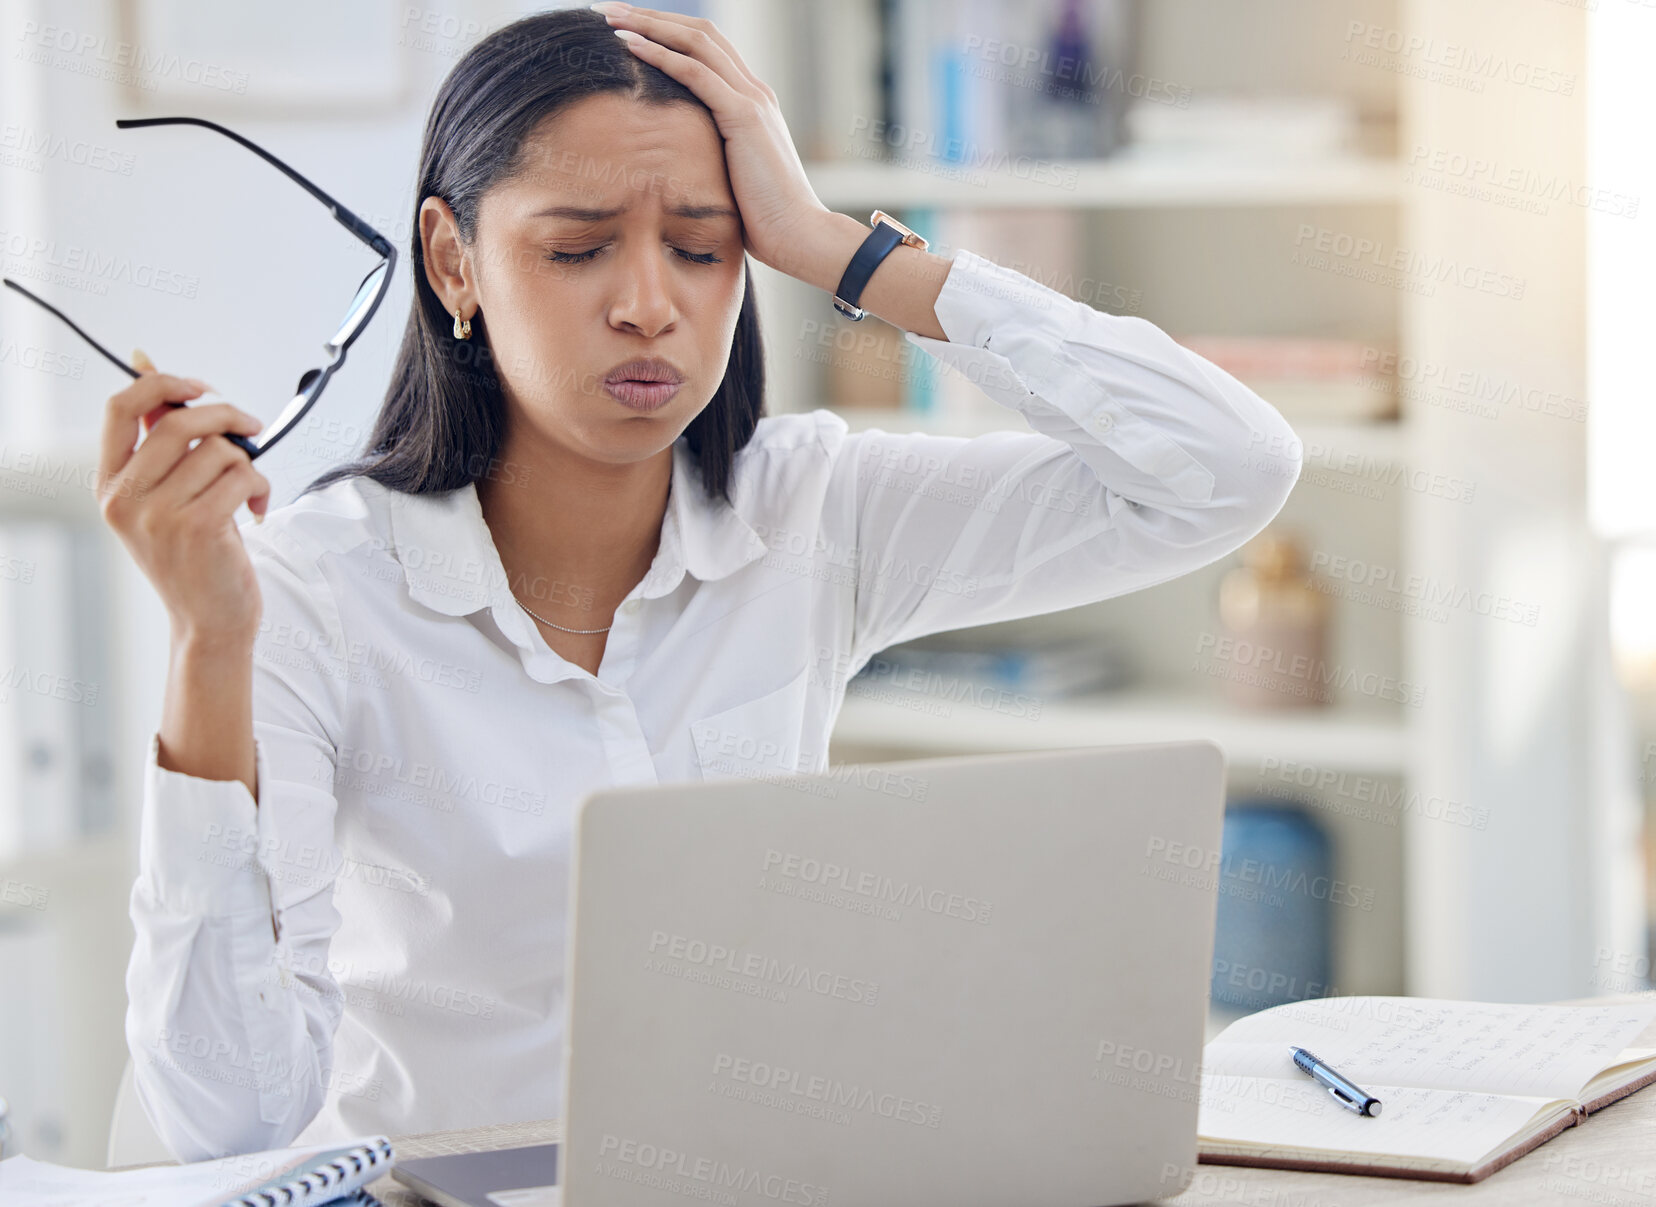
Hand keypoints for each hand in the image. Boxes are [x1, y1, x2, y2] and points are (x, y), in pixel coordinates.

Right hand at [98, 350, 270, 647]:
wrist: (208, 621)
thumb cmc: (193, 554)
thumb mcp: (162, 496)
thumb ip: (157, 437)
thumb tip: (146, 365)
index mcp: (109, 484)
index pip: (120, 408)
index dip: (161, 383)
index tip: (199, 387)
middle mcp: (125, 498)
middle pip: (179, 422)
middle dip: (226, 416)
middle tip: (251, 427)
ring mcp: (158, 514)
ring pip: (219, 451)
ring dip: (248, 464)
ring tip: (248, 492)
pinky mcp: (198, 527)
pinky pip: (242, 476)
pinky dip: (260, 487)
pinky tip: (257, 510)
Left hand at [593, 2, 833, 279]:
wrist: (798, 235)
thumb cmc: (764, 222)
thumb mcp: (731, 181)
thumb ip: (710, 161)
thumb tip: (676, 172)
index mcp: (751, 104)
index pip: (707, 49)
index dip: (666, 33)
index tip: (626, 30)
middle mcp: (754, 92)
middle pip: (699, 33)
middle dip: (652, 17)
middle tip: (608, 10)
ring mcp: (752, 100)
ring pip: (696, 42)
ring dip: (649, 24)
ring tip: (610, 17)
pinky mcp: (745, 117)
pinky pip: (696, 72)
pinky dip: (660, 54)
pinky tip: (628, 45)